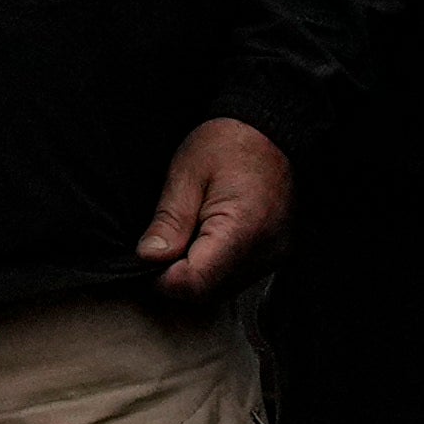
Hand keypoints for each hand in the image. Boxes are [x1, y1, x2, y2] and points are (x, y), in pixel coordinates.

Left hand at [140, 115, 294, 296]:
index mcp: (241, 228)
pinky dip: (215, 269)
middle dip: (177, 278)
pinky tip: (206, 241)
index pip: (195, 283)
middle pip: (208, 293)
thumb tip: (148, 258)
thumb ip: (169, 221)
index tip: (148, 259)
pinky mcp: (275, 255)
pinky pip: (237, 278)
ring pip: (222, 291)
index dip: (163, 279)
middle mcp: (264, 251)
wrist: (270, 130)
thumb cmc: (229, 143)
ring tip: (187, 238)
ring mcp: (273, 256)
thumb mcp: (186, 174)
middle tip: (163, 246)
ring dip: (196, 275)